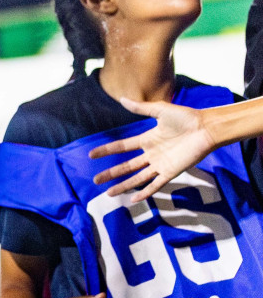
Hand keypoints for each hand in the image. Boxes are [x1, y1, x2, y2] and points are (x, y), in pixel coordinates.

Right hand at [90, 98, 217, 201]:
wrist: (206, 128)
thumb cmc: (186, 118)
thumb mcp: (160, 110)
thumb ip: (141, 108)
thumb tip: (122, 99)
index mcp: (147, 140)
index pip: (122, 147)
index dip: (107, 150)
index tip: (91, 155)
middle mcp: (151, 154)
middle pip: (126, 166)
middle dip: (111, 174)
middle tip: (95, 180)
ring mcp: (160, 165)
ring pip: (137, 178)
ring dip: (123, 185)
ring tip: (109, 193)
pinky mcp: (172, 172)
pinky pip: (156, 184)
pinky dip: (145, 192)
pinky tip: (134, 199)